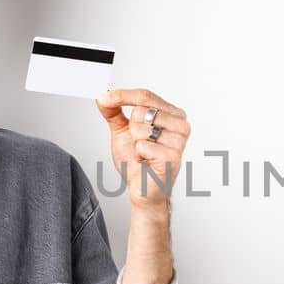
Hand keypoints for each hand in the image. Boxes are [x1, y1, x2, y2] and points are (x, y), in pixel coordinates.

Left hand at [96, 88, 189, 208]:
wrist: (143, 188)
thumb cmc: (137, 161)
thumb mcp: (123, 131)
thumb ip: (114, 112)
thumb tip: (103, 96)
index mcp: (172, 113)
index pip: (145, 95)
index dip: (123, 95)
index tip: (104, 98)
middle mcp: (180, 124)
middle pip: (141, 110)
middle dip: (132, 128)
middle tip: (139, 143)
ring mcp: (179, 140)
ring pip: (141, 128)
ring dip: (136, 143)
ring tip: (144, 153)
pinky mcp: (173, 155)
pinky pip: (143, 145)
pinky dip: (139, 155)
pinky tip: (147, 162)